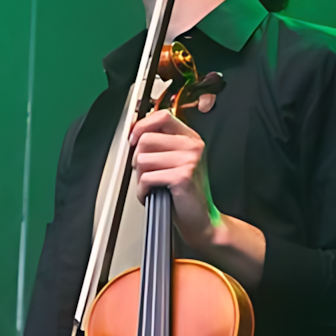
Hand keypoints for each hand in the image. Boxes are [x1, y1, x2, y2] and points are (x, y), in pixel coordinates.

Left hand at [129, 107, 263, 284]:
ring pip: (142, 160)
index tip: (133, 138)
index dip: (142, 126)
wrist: (201, 219)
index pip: (162, 116)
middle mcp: (192, 146)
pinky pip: (146, 178)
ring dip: (140, 177)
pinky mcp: (182, 176)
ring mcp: (189, 160)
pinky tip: (153, 194)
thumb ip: (160, 144)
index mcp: (190, 138)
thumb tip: (134, 134)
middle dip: (138, 160)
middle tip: (147, 173)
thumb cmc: (185, 193)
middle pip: (146, 140)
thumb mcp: (176, 161)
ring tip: (154, 185)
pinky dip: (143, 191)